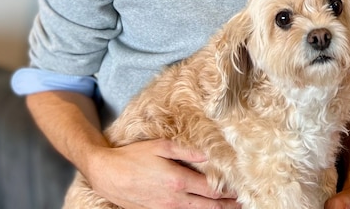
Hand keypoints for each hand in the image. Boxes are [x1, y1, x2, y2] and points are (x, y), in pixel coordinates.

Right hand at [85, 138, 239, 208]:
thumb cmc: (133, 157)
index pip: (212, 190)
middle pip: (209, 207)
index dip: (229, 192)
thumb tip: (209, 155)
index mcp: (178, 181)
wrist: (106, 175)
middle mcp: (174, 200)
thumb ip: (187, 151)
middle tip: (243, 204)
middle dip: (228, 206)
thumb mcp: (161, 146)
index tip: (241, 190)